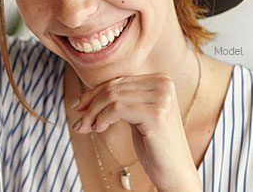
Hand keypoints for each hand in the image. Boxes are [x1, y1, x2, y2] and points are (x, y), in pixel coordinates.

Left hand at [71, 74, 201, 190]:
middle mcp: (164, 84)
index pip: (118, 80)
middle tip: (79, 123)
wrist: (175, 172)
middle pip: (113, 87)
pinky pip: (117, 108)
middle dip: (90, 104)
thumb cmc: (154, 146)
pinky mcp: (156, 114)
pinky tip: (99, 129)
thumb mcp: (136, 116)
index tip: (77, 107)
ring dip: (93, 113)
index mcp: (161, 80)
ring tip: (88, 128)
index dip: (94, 93)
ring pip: (112, 96)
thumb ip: (121, 99)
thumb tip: (85, 96)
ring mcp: (162, 98)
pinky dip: (102, 118)